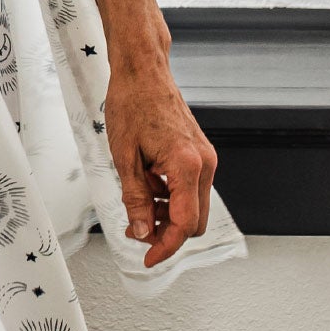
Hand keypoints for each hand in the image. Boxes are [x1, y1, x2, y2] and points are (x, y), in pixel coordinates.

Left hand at [102, 57, 218, 268]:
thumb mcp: (124, 156)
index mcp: (187, 164)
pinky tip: (147, 184)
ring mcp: (205, 158)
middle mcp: (204, 163)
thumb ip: (135, 197)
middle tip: (136, 228)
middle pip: (194, 221)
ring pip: (192, 206)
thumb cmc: (132, 103)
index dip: (165, 246)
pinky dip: (170, 196)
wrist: (143, 71)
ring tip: (136, 199)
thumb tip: (141, 231)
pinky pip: (190, 188)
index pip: (184, 223)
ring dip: (166, 214)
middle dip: (165, 232)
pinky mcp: (200, 154)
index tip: (148, 259)